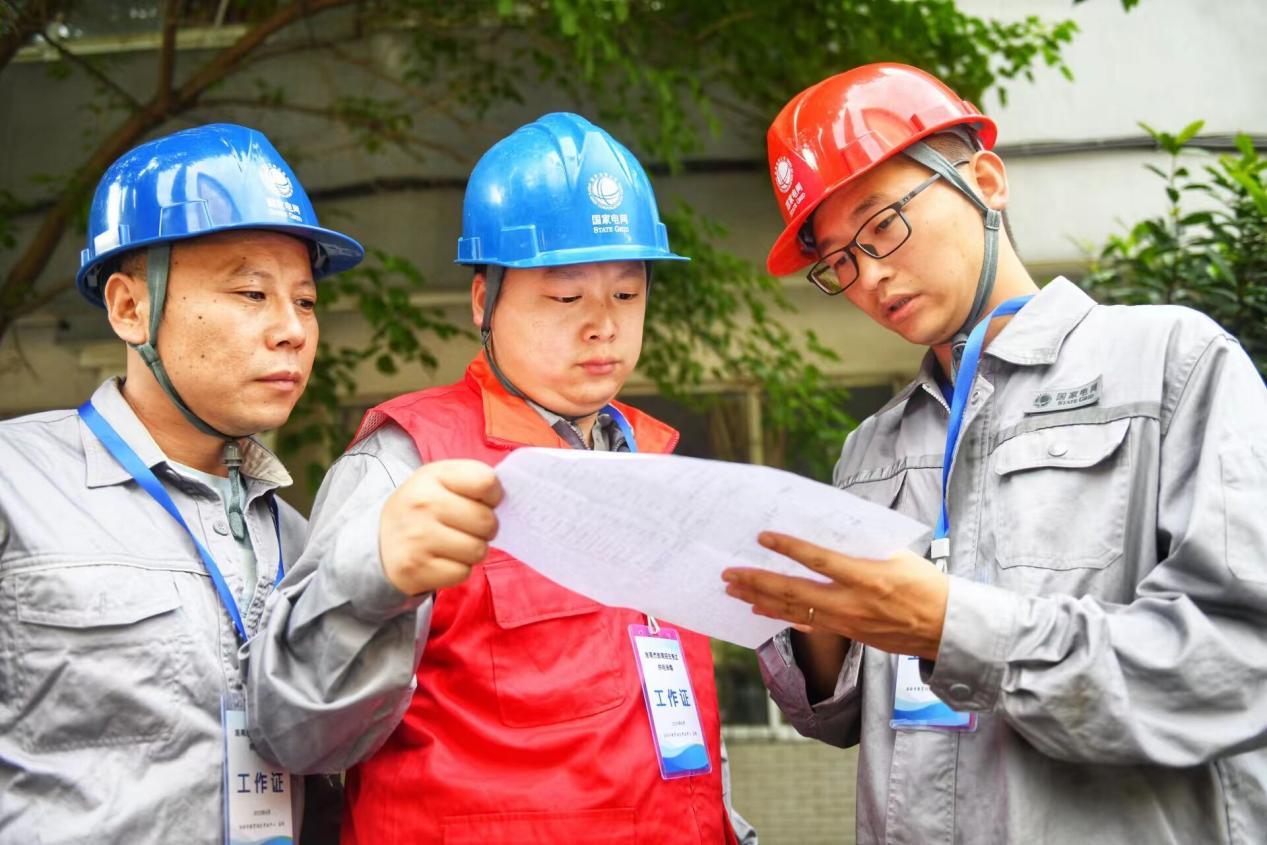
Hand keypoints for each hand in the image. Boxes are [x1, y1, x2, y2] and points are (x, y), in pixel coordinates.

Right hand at [379, 459, 502, 595]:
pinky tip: (443, 559)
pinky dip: (458, 569)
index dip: (494, 495)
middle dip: (486, 528)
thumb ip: (473, 480)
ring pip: (478, 550)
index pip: (486, 482)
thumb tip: (510, 499)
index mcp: (434, 475)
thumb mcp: (439, 480)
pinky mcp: (417, 568)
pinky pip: (463, 573)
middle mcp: (423, 504)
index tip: (484, 500)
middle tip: (470, 527)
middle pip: (486, 521)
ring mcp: (418, 537)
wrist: (378, 541)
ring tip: (456, 543)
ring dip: (473, 550)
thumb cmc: (423, 508)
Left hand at [722, 532, 948, 658]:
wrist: (946, 629)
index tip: (763, 537)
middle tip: (729, 573)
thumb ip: (861, 546)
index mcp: (869, 577)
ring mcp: (847, 622)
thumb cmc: (926, 585)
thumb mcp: (899, 556)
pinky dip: (780, 615)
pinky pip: (806, 624)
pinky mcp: (847, 633)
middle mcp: (853, 603)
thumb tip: (828, 530)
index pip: (820, 560)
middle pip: (794, 592)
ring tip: (733, 590)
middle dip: (757, 581)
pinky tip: (761, 609)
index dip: (789, 548)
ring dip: (760, 599)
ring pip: (794, 610)